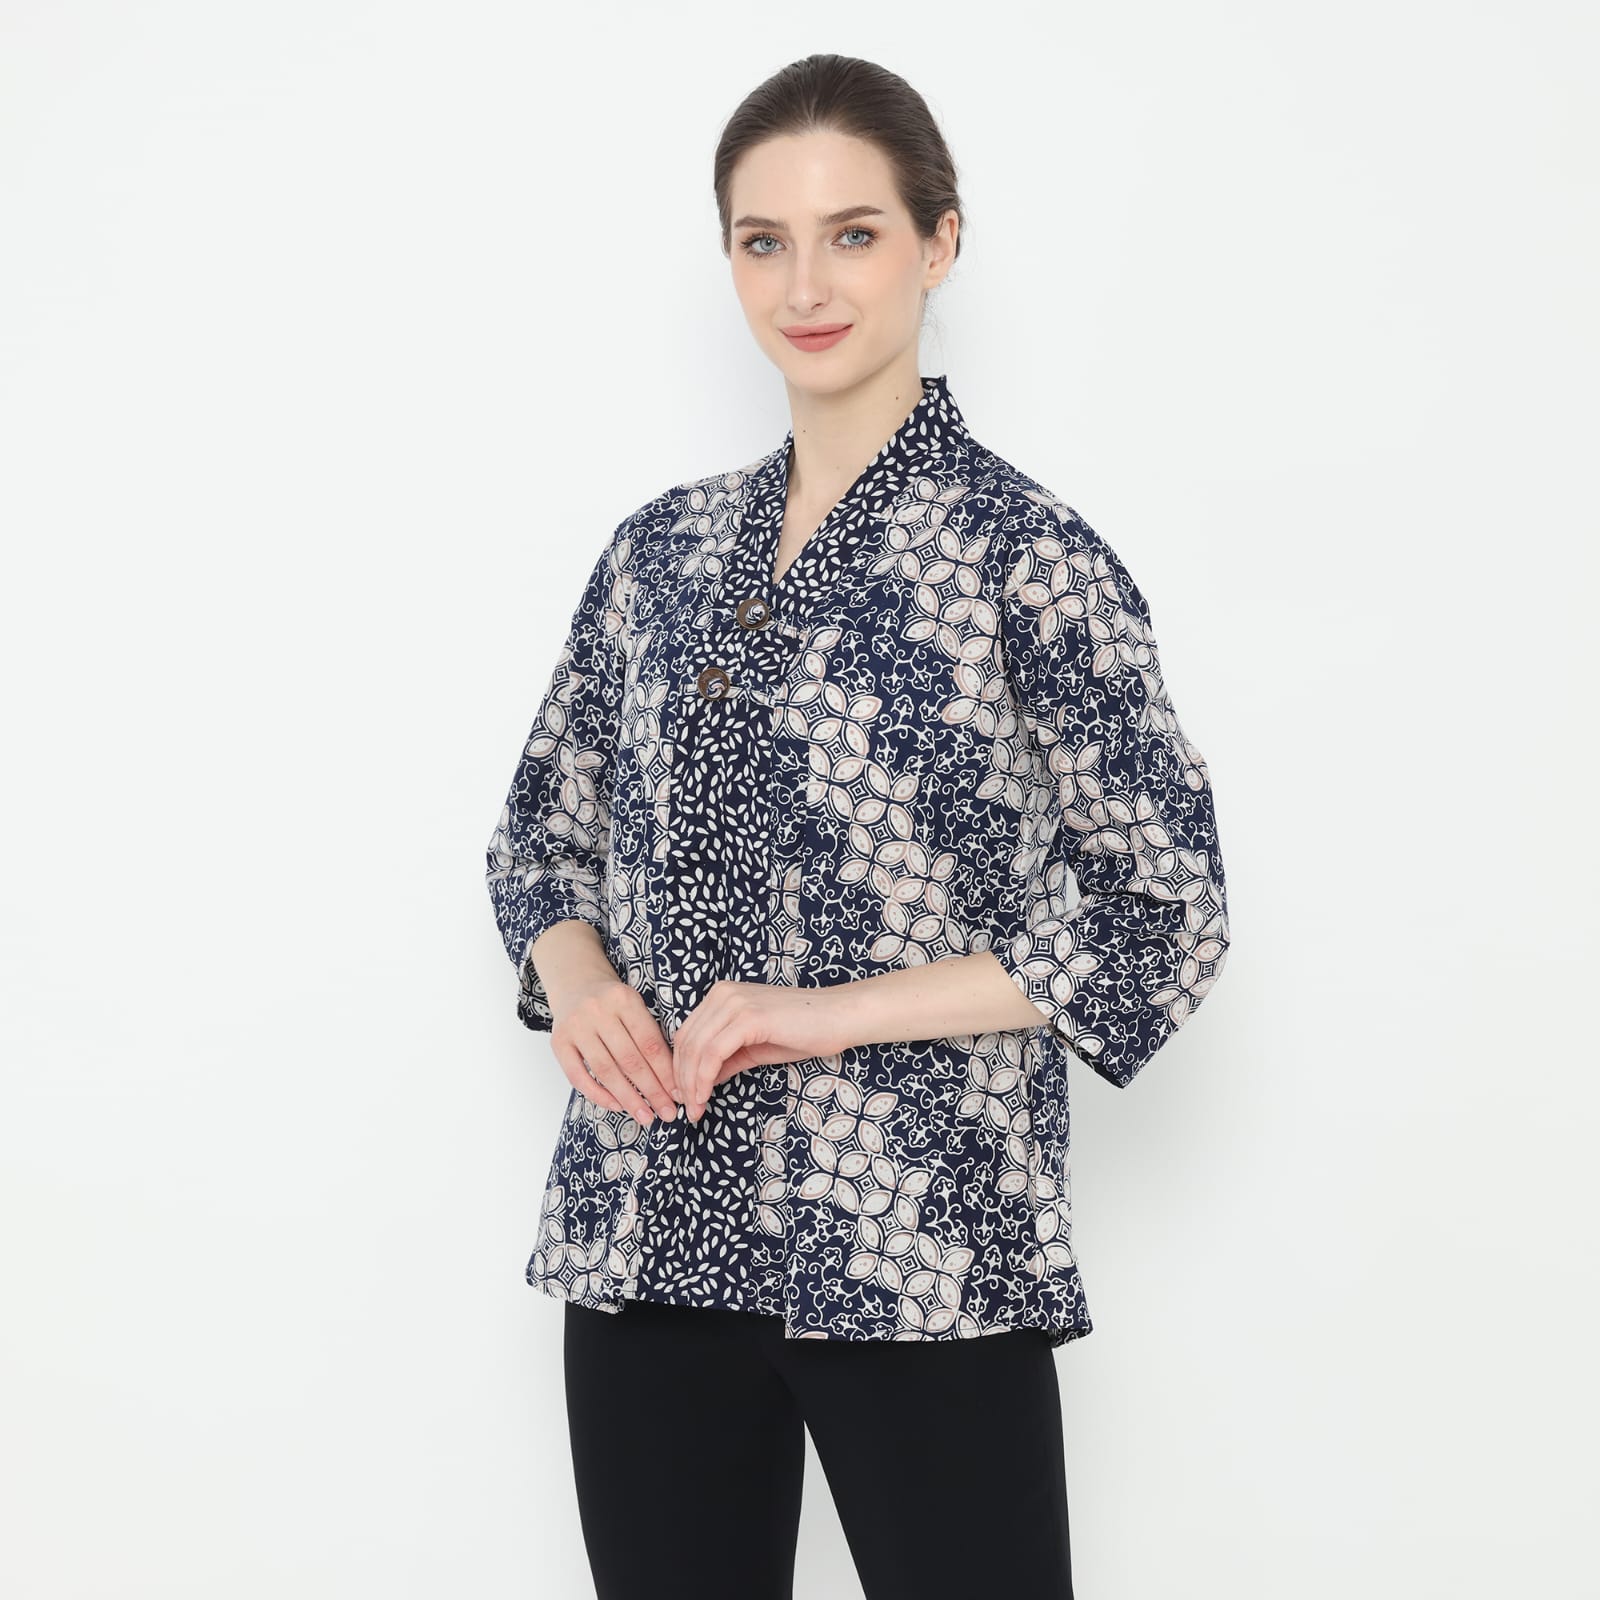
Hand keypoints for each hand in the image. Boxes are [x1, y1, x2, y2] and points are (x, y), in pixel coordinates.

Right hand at [549, 975, 680, 1128]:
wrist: (575, 984)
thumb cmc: (613, 1003)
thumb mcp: (634, 1007)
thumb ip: (650, 1035)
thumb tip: (672, 1082)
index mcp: (624, 999)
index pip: (649, 1042)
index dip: (666, 1072)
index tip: (678, 1094)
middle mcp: (598, 1011)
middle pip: (630, 1059)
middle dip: (652, 1090)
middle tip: (667, 1113)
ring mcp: (575, 1026)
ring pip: (605, 1070)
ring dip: (628, 1098)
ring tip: (644, 1116)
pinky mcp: (558, 1042)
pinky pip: (578, 1076)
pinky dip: (598, 1094)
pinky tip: (616, 1105)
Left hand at [672, 981, 848, 1122]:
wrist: (839, 1017)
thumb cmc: (804, 1031)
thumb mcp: (755, 1047)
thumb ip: (727, 1059)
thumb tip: (702, 1081)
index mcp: (722, 996)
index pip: (686, 1034)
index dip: (679, 1068)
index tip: (685, 1097)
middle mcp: (723, 993)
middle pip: (685, 1042)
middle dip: (682, 1080)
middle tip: (688, 1110)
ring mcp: (735, 1003)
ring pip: (696, 1049)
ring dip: (691, 1084)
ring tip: (695, 1109)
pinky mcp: (748, 1017)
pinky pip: (713, 1052)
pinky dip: (704, 1078)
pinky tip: (706, 1096)